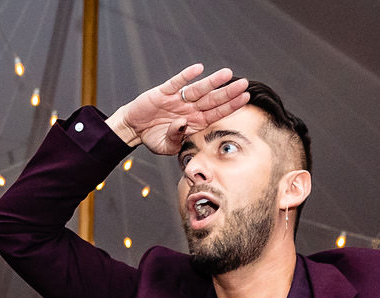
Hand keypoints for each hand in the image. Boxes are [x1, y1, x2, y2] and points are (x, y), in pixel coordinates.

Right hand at [107, 63, 251, 154]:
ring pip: (198, 89)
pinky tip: (198, 68)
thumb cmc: (153, 138)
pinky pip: (176, 82)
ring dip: (212, 82)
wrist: (134, 129)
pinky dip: (186, 76)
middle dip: (228, 92)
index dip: (231, 105)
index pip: (216, 113)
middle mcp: (189, 108)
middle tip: (244, 84)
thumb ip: (176, 139)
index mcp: (194, 122)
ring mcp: (177, 99)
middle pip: (212, 99)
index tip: (245, 98)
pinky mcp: (163, 92)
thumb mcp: (166, 146)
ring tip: (227, 73)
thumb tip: (182, 124)